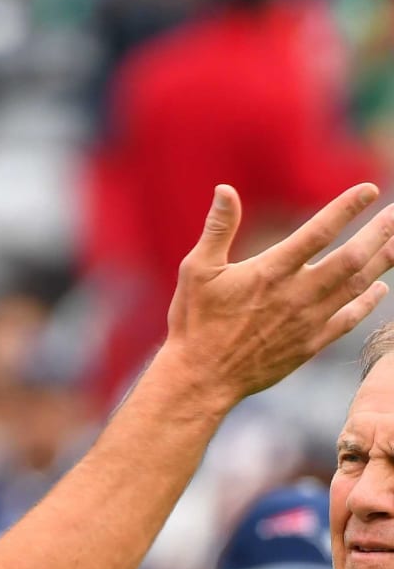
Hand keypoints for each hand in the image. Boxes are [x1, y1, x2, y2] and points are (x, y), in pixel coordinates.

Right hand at [163, 182, 393, 406]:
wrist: (200, 379)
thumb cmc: (194, 323)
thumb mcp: (197, 271)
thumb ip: (218, 229)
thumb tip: (225, 189)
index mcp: (270, 272)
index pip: (318, 232)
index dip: (346, 209)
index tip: (368, 190)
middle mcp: (295, 295)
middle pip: (351, 258)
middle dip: (379, 233)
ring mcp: (306, 322)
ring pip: (355, 286)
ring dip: (382, 262)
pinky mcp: (308, 346)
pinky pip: (347, 320)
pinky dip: (367, 303)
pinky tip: (380, 290)